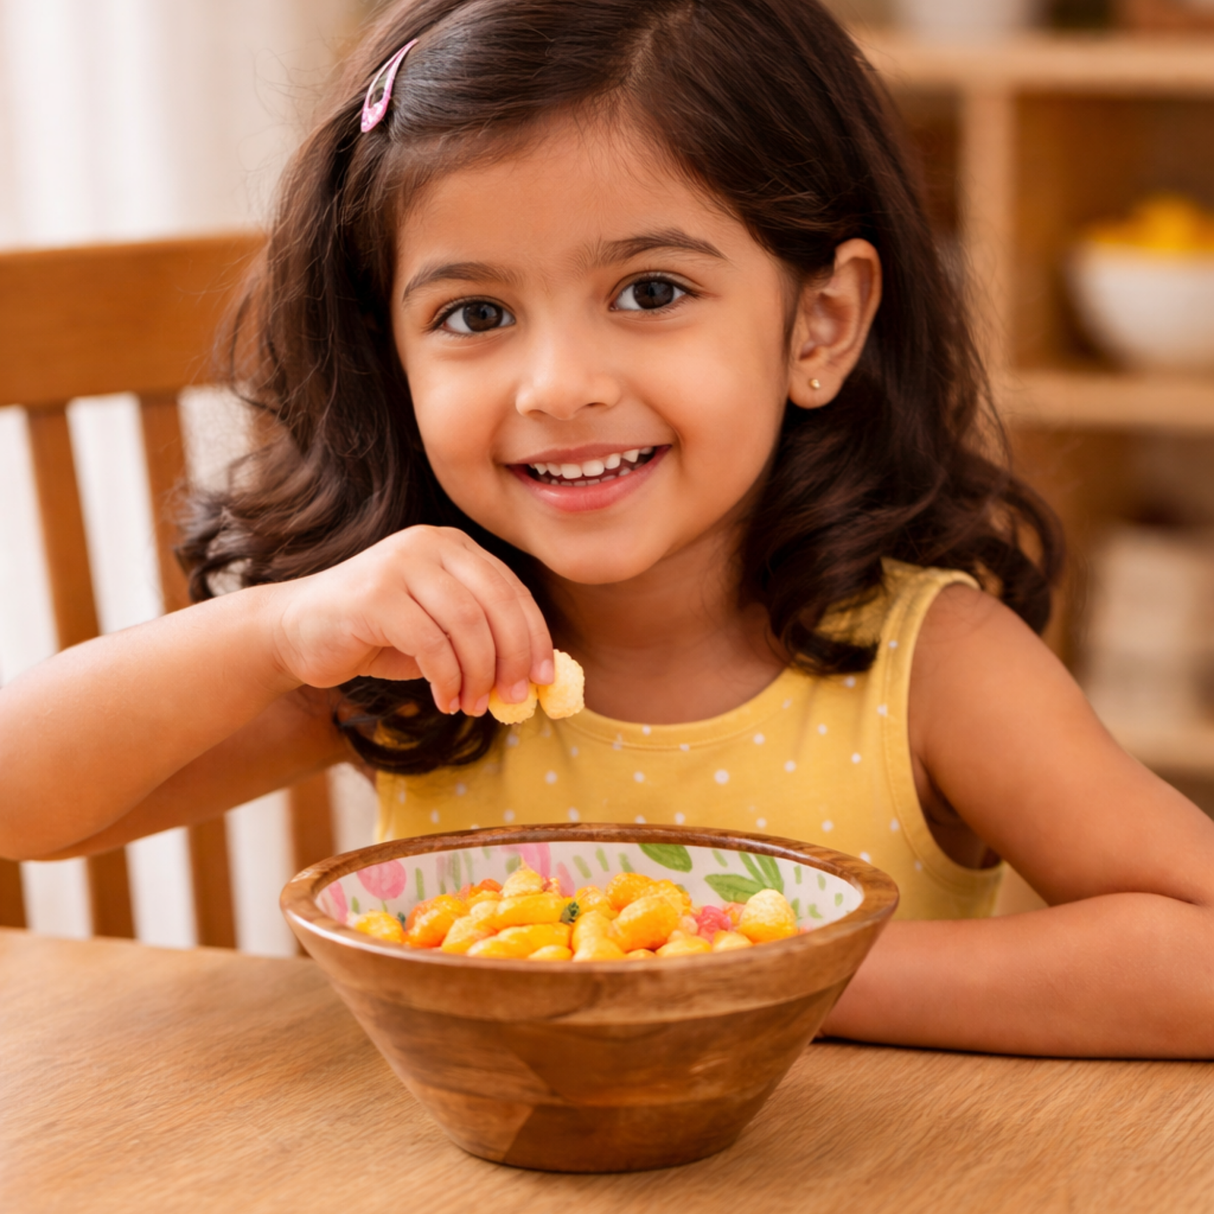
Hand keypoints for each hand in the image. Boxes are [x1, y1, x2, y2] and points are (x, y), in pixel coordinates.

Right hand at [270, 526, 552, 715]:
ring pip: (467, 624)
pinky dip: (446, 678)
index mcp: (453, 546)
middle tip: (516, 698)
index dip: (535, 636)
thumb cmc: (376, 636)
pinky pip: (431, 642)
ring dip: (479, 674)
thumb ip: (481, 640)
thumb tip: (536, 675)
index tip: (545, 678)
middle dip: (513, 657)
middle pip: (496, 603)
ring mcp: (400, 563)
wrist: (294, 631)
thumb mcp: (439, 633)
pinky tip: (445, 700)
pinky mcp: (374, 594)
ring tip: (474, 704)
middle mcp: (430, 543)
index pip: (511, 589)